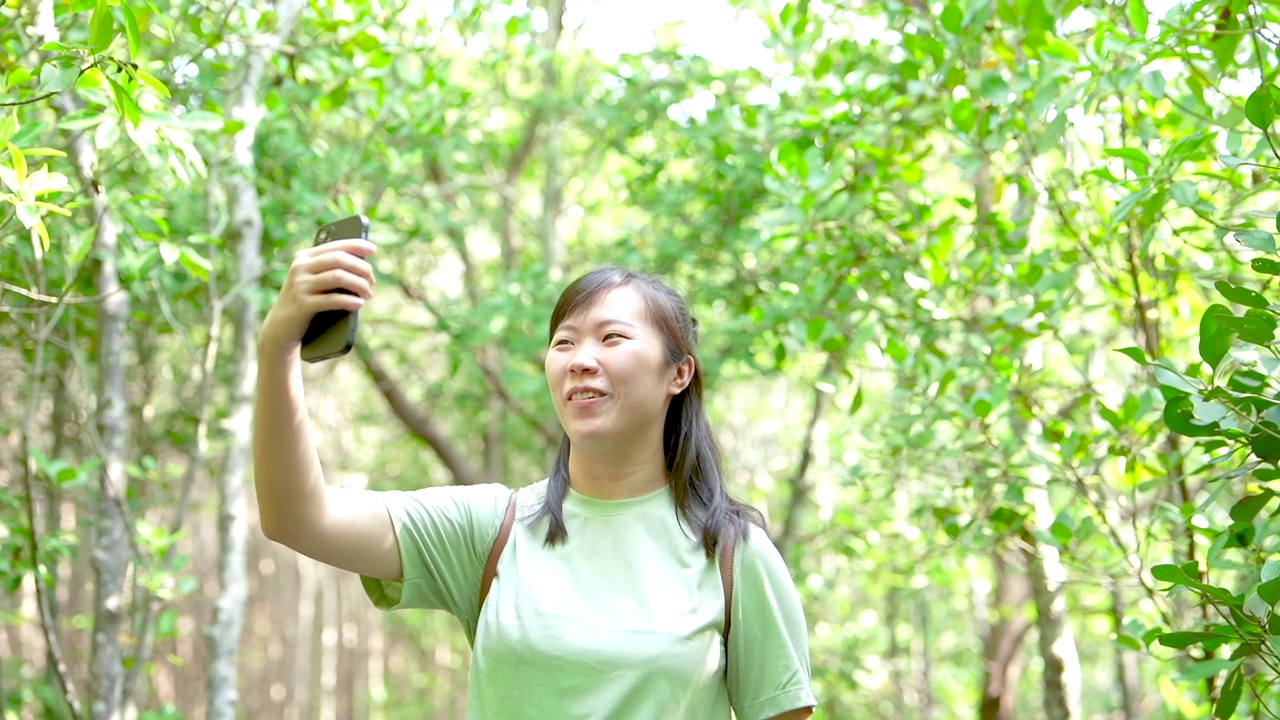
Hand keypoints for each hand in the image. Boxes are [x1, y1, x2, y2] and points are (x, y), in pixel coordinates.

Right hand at [260, 238, 376, 358]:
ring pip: (338, 277)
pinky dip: (349, 301)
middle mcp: (300, 267)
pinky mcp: (302, 304)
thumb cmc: (306, 301)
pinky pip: (332, 299)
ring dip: (359, 285)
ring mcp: (299, 285)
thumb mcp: (315, 281)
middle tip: (372, 281)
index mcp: (304, 257)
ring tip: (368, 294)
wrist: (281, 327)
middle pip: (339, 259)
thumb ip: (331, 270)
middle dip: (361, 268)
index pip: (334, 246)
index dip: (356, 246)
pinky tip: (359, 304)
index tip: (373, 250)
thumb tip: (364, 267)